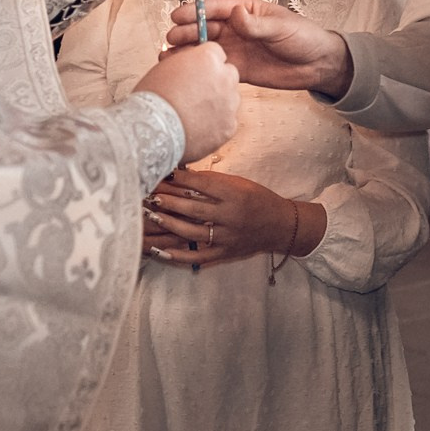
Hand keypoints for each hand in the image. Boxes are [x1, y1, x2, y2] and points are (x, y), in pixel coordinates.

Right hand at [133, 43, 239, 161]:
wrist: (155, 128)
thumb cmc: (155, 98)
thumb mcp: (167, 67)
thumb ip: (186, 62)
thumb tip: (191, 66)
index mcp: (208, 58)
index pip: (216, 53)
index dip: (205, 64)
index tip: (197, 72)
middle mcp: (224, 77)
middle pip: (228, 75)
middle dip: (216, 82)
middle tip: (196, 93)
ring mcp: (230, 102)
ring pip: (230, 99)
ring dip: (217, 103)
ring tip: (193, 113)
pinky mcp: (229, 125)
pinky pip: (227, 121)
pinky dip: (215, 124)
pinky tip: (197, 126)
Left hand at [143, 169, 314, 266]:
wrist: (281, 225)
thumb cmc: (258, 199)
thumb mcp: (240, 183)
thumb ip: (213, 181)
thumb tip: (181, 174)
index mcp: (236, 194)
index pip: (203, 185)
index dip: (180, 179)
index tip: (162, 174)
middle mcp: (232, 216)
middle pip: (193, 208)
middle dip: (168, 201)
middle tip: (148, 195)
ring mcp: (228, 237)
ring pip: (192, 232)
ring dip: (169, 223)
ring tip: (151, 215)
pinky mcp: (225, 253)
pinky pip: (198, 256)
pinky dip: (178, 255)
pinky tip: (160, 251)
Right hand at [164, 0, 351, 95]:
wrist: (318, 65)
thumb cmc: (303, 37)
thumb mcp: (281, 28)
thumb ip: (256, 24)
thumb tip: (235, 13)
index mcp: (245, 9)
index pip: (216, 8)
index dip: (196, 11)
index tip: (178, 15)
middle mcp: (236, 27)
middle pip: (206, 27)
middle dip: (187, 31)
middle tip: (171, 38)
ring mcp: (235, 48)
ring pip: (205, 47)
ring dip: (187, 50)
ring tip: (167, 56)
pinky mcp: (236, 68)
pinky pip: (214, 67)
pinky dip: (198, 69)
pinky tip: (183, 72)